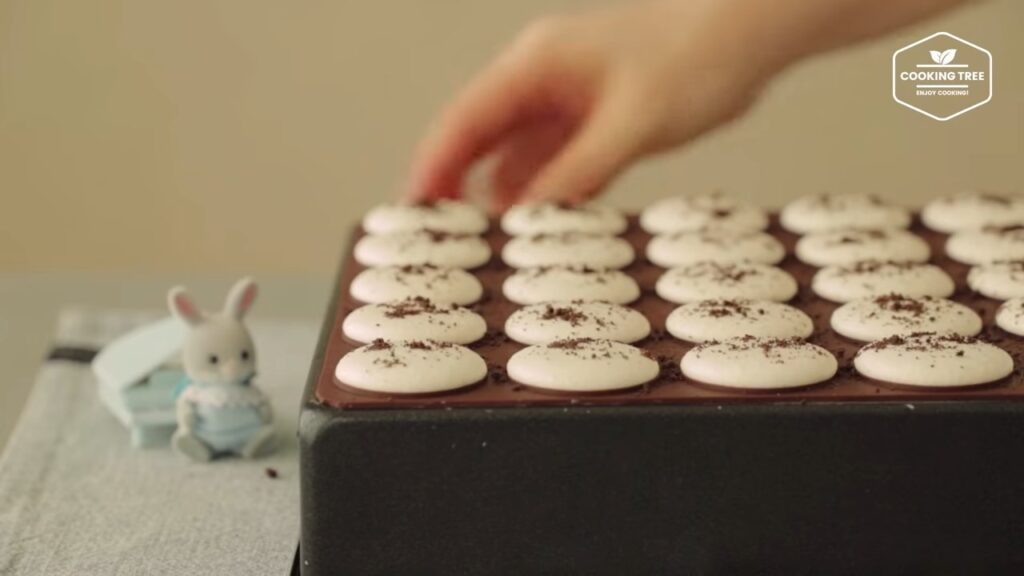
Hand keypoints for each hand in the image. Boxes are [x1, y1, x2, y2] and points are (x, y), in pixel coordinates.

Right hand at [407, 0, 773, 210]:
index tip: (412, 209)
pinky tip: (536, 226)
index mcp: (536, 66)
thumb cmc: (695, 59)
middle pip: (478, 138)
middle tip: (436, 237)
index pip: (466, 119)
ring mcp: (564, 101)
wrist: (746, 37)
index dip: (433, 165)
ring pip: (512, 155)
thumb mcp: (632, 124)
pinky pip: (549, 163)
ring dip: (499, 196)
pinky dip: (540, 193)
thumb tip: (525, 219)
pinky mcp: (590, 121)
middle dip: (454, 185)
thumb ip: (576, 173)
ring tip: (483, 244)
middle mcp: (540, 81)